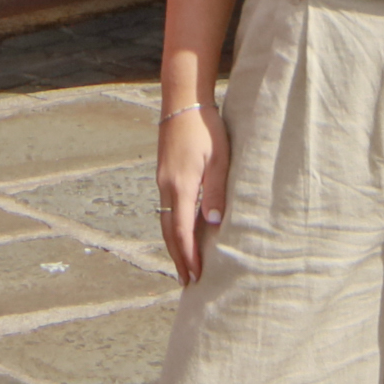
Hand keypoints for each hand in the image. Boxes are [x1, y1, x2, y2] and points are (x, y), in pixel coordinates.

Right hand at [155, 97, 229, 282]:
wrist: (183, 101)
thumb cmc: (207, 127)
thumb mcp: (219, 159)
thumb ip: (216, 191)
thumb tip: (213, 224)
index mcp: (181, 185)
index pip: (182, 230)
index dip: (189, 255)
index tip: (196, 275)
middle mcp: (167, 187)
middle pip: (169, 231)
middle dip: (178, 258)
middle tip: (187, 281)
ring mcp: (163, 181)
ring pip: (165, 221)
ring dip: (174, 245)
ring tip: (183, 264)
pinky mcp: (165, 174)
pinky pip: (167, 209)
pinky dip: (173, 228)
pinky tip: (181, 233)